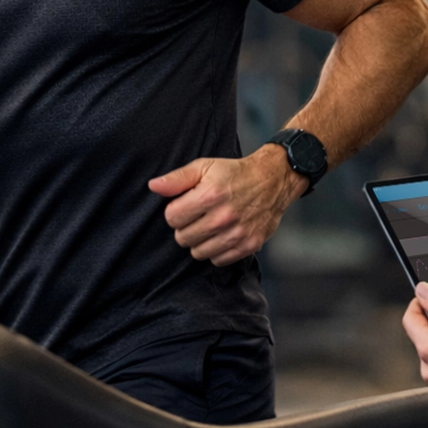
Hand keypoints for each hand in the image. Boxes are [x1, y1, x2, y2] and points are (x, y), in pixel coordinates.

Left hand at [150, 146, 305, 266]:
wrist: (273, 180)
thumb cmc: (235, 173)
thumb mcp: (204, 167)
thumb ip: (177, 178)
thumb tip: (153, 186)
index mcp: (209, 195)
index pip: (171, 218)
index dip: (175, 211)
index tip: (186, 206)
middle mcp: (223, 217)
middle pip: (183, 238)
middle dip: (186, 227)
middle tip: (198, 216)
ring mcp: (237, 234)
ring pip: (198, 253)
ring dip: (200, 241)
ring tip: (209, 226)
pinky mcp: (249, 245)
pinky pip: (218, 261)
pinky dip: (217, 251)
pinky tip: (222, 235)